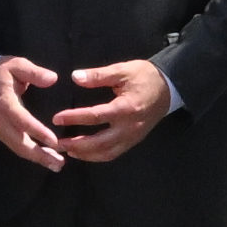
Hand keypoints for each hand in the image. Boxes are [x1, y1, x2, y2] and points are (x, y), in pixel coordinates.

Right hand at [0, 57, 65, 167]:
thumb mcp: (16, 64)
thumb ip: (34, 72)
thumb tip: (53, 79)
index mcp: (5, 104)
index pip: (23, 121)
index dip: (38, 132)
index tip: (54, 142)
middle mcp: (0, 121)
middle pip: (20, 143)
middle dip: (40, 155)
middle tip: (60, 163)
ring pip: (18, 148)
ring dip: (37, 158)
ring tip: (56, 164)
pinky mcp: (0, 133)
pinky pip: (16, 147)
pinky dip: (30, 154)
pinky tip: (44, 158)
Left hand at [48, 56, 177, 162]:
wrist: (169, 87)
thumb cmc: (145, 76)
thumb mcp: (123, 70)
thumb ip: (99, 75)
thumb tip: (75, 77)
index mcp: (125, 108)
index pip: (95, 116)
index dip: (74, 118)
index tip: (57, 118)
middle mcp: (129, 127)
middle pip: (99, 142)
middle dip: (77, 144)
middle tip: (58, 142)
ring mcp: (133, 136)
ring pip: (107, 153)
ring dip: (86, 154)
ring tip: (69, 150)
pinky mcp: (134, 140)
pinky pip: (114, 153)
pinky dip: (98, 156)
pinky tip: (86, 153)